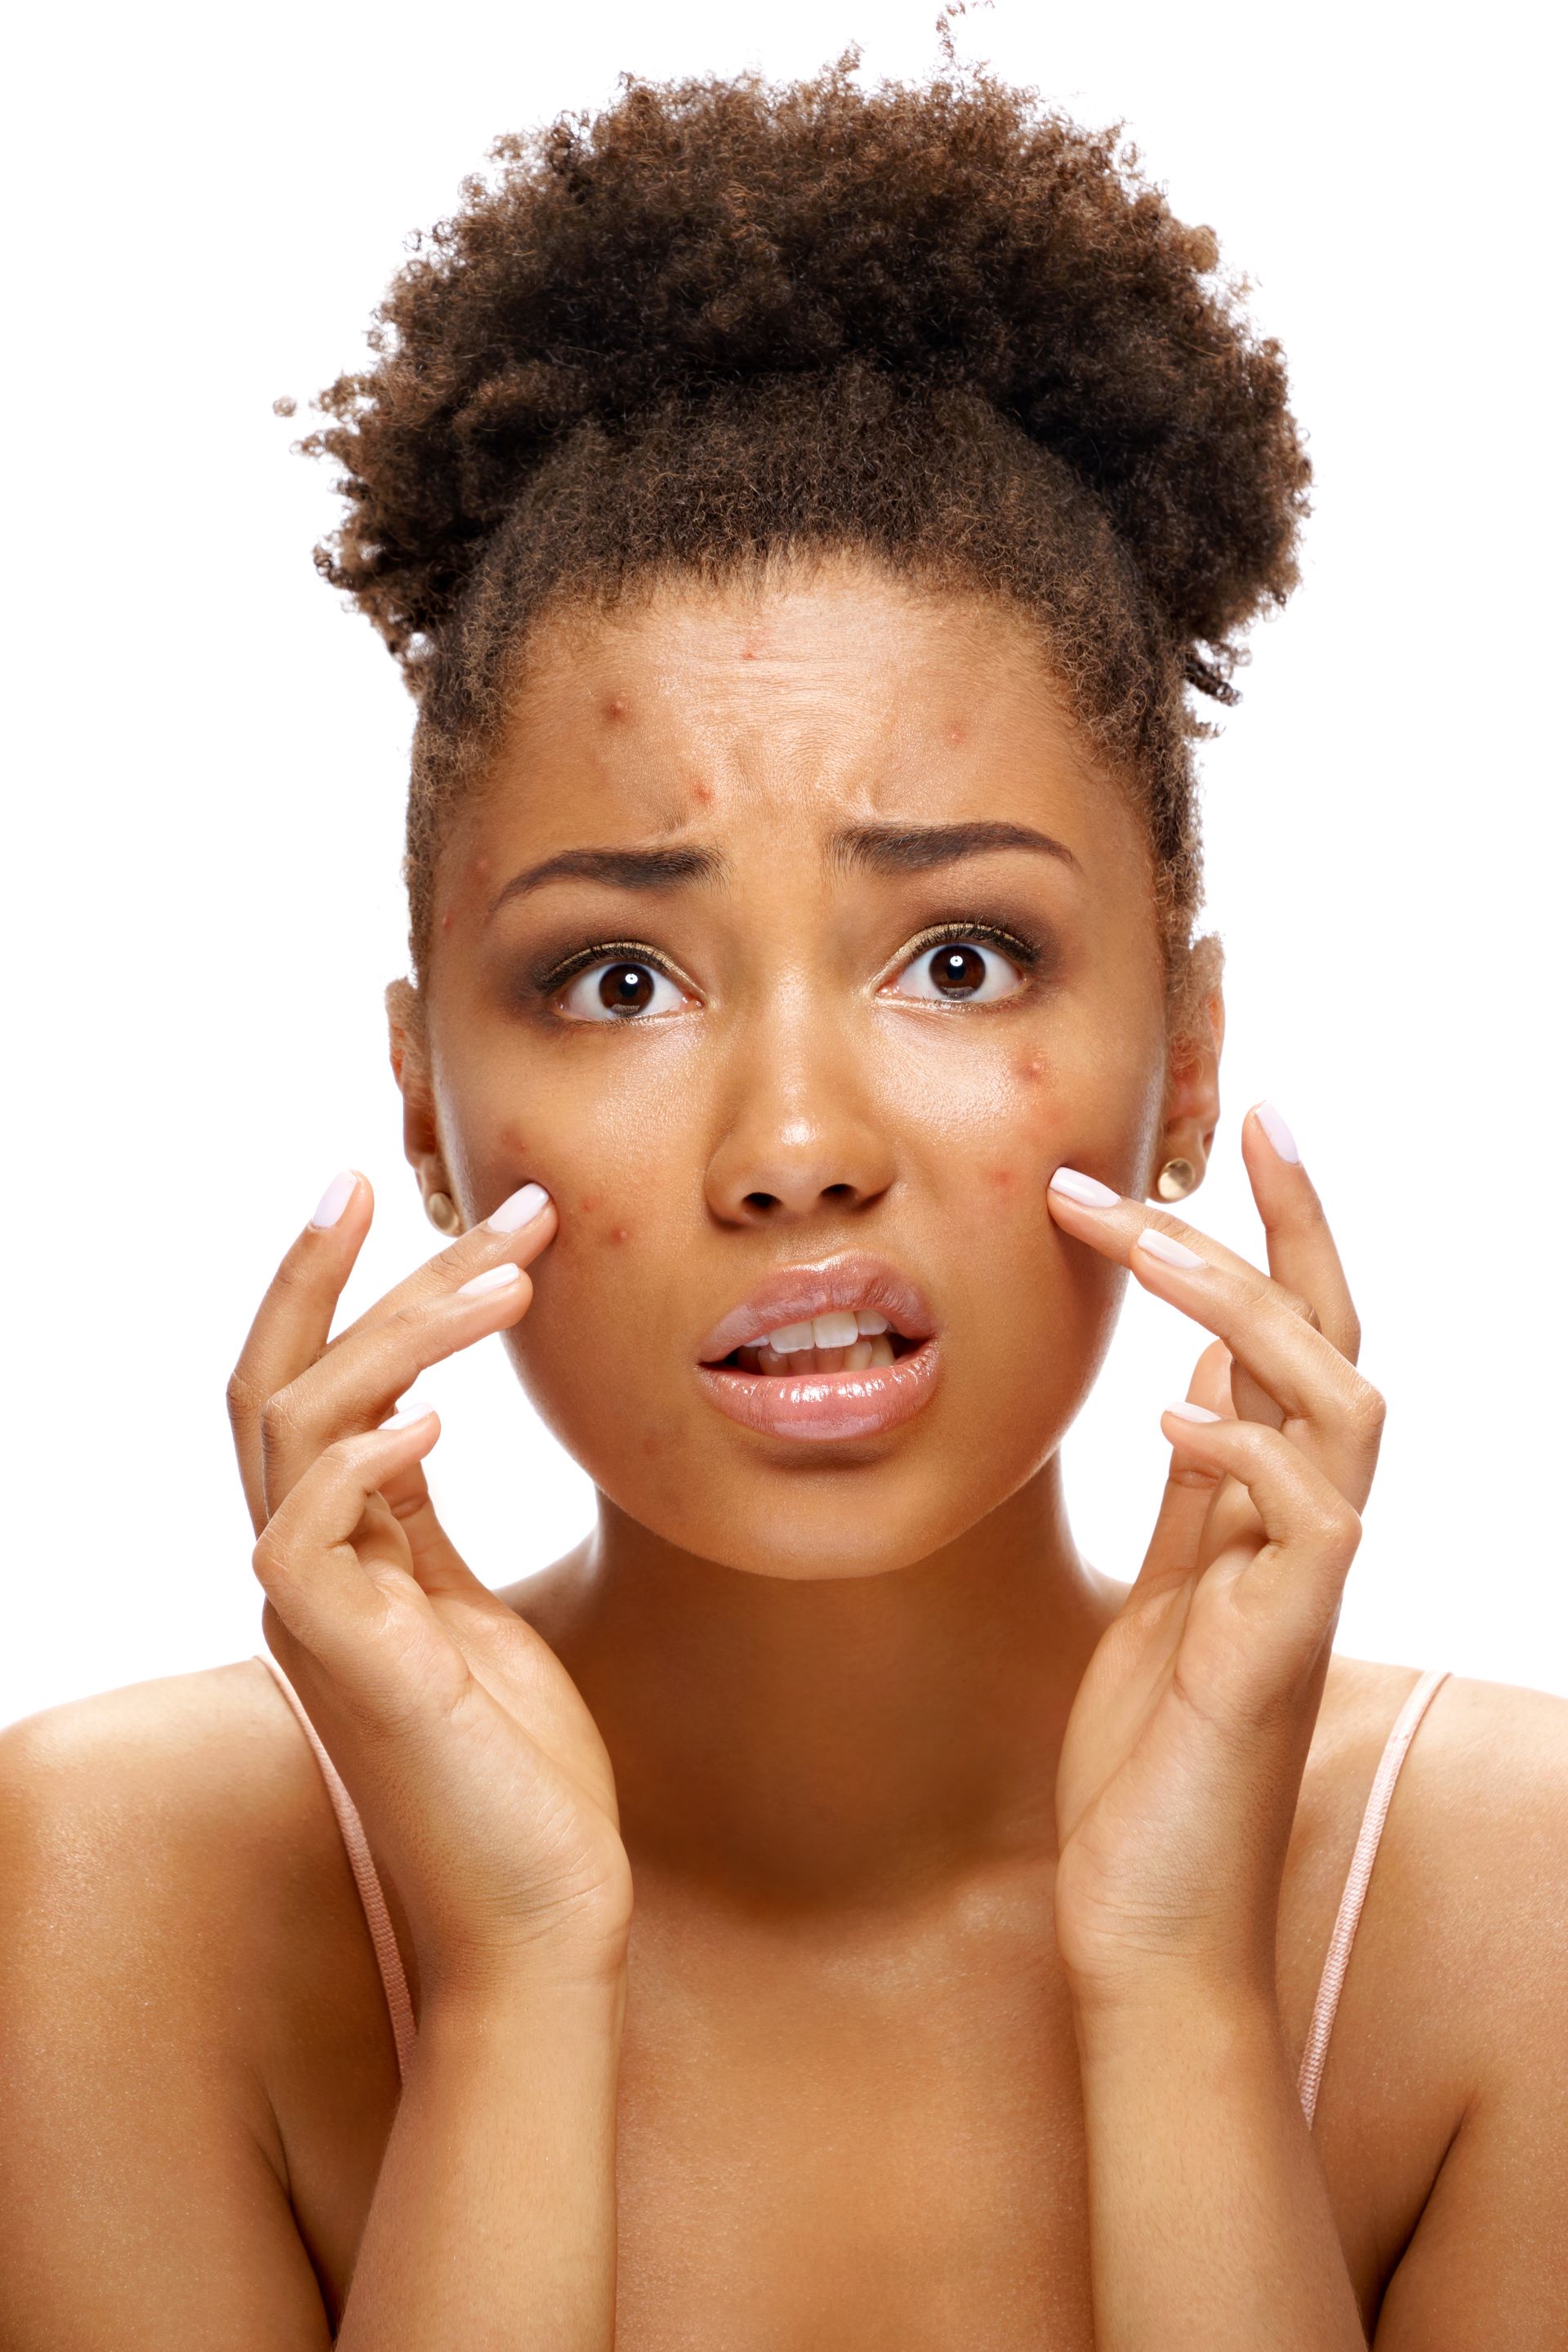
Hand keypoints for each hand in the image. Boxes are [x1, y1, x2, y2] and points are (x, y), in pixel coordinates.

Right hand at [227, 1172, 632, 2003]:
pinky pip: (306, 1532)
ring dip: (404, 1331)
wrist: (538, 1921)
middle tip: (493, 1197)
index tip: (395, 1191)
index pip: (307, 1389)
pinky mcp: (340, 1663)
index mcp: (337, 1558)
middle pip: (283, 1380)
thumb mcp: (473, 1618)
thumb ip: (425, 1528)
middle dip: (366, 1271)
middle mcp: (303, 1573)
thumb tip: (415, 1428)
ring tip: (513, 1276)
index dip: (340, 1286)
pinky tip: (445, 1414)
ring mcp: (312, 1615)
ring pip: (298, 1424)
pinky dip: (366, 1456)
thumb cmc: (520, 1778)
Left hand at [1045, 1107, 1382, 2007]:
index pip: (1298, 1340)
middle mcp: (1306, 1534)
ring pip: (1339, 1402)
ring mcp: (1302, 1589)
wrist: (1149, 1924)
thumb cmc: (1150, 1764)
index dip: (1286, 1229)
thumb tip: (1197, 1389)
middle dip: (1293, 1222)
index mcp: (1270, 1511)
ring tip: (1149, 1232)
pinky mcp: (1282, 1651)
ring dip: (1249, 1304)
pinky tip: (1168, 1411)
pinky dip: (1241, 1448)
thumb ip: (1196, 1500)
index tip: (1248, 1122)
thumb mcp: (1161, 1597)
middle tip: (1236, 1117)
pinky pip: (1305, 1519)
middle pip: (1336, 1341)